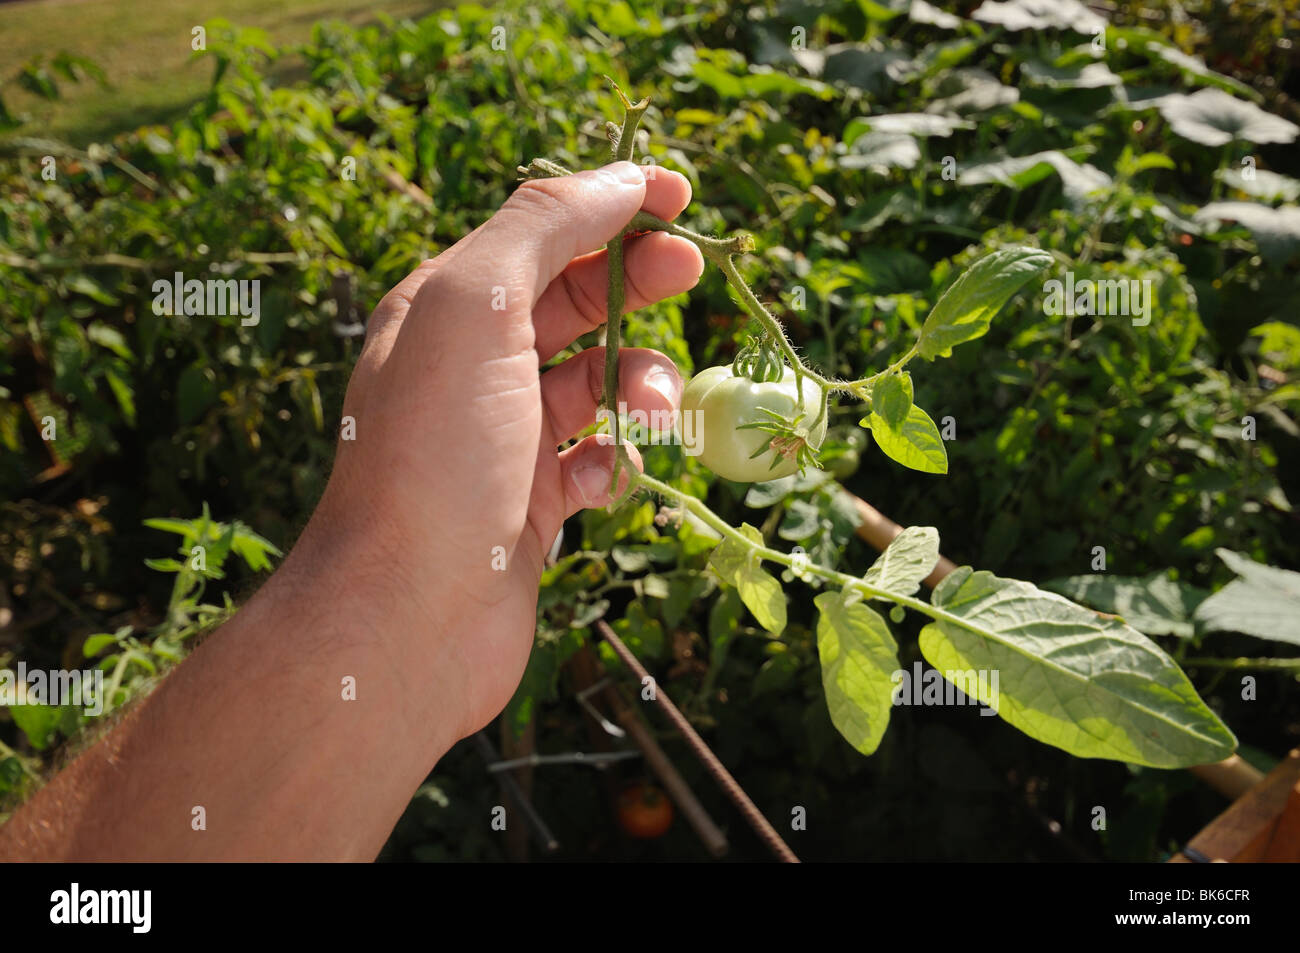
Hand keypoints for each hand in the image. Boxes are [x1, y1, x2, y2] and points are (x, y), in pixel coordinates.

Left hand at [293, 160, 703, 743]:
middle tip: (690, 269)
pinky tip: (602, 480)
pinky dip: (613, 462)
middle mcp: (469, 369)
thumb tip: (616, 177)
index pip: (538, 234)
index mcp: (445, 309)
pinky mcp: (529, 508)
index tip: (678, 196)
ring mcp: (500, 441)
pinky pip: (593, 461)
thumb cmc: (438, 453)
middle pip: (572, 302)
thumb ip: (541, 230)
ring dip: (636, 384)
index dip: (609, 205)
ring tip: (649, 411)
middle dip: (634, 281)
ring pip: (594, 385)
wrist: (408, 616)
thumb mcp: (477, 308)